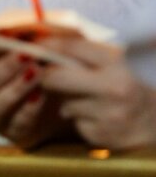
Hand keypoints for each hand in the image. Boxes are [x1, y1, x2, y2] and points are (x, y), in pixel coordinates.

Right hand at [0, 40, 68, 147]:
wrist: (71, 101)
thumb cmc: (52, 67)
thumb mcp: (48, 45)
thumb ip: (39, 31)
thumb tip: (37, 18)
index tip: (13, 35)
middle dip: (5, 67)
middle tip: (28, 55)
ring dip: (16, 88)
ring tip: (37, 75)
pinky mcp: (12, 134)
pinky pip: (15, 124)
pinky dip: (27, 110)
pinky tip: (40, 97)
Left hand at [39, 37, 155, 149]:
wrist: (150, 122)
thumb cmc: (122, 86)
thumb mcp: (110, 63)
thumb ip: (81, 52)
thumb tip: (42, 41)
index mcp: (115, 62)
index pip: (71, 47)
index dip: (47, 45)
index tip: (33, 45)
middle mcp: (114, 87)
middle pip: (57, 77)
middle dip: (45, 76)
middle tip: (42, 75)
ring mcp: (109, 114)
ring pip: (64, 103)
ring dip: (66, 101)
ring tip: (84, 99)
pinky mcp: (101, 134)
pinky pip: (74, 122)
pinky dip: (77, 118)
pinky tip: (92, 117)